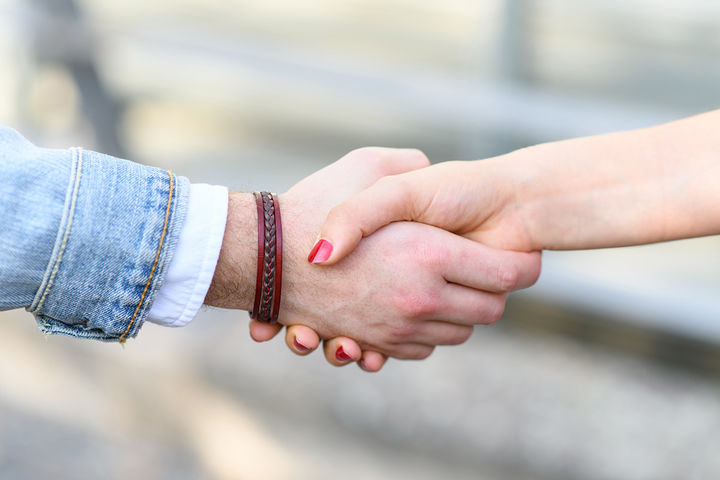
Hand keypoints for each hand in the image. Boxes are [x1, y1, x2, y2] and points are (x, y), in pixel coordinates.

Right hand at [205, 148, 539, 368]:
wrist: (266, 253)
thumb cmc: (317, 202)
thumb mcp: (366, 167)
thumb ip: (409, 165)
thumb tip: (435, 172)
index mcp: (428, 254)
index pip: (511, 274)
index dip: (525, 264)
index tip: (527, 255)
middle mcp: (420, 297)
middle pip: (493, 310)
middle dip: (497, 291)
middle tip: (490, 268)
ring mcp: (399, 326)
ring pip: (462, 331)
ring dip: (465, 312)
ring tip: (456, 285)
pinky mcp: (380, 342)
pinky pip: (427, 346)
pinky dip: (433, 330)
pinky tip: (424, 305)